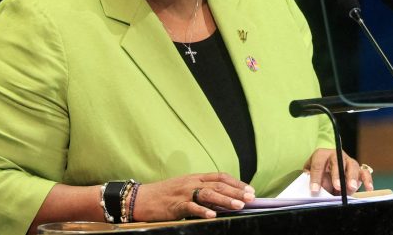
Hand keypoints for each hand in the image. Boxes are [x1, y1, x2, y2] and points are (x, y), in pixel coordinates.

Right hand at [132, 172, 254, 220]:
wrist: (141, 198)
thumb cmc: (165, 195)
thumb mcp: (185, 187)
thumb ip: (202, 190)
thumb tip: (222, 198)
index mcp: (196, 177)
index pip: (220, 176)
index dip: (236, 182)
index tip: (249, 189)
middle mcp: (192, 182)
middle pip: (218, 185)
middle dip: (237, 191)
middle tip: (251, 197)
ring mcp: (184, 193)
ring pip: (208, 194)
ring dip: (225, 200)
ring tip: (239, 205)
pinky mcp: (175, 205)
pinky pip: (190, 207)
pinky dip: (202, 211)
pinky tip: (212, 215)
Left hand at [303, 148, 373, 195]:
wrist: (326, 168)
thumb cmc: (318, 171)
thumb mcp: (309, 173)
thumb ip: (310, 179)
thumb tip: (314, 188)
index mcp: (322, 154)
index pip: (318, 164)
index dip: (316, 177)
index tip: (314, 189)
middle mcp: (336, 155)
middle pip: (338, 162)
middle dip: (337, 175)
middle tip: (337, 186)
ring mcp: (348, 161)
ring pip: (352, 165)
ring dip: (352, 177)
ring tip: (350, 188)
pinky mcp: (358, 169)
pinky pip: (364, 172)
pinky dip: (367, 180)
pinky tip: (368, 188)